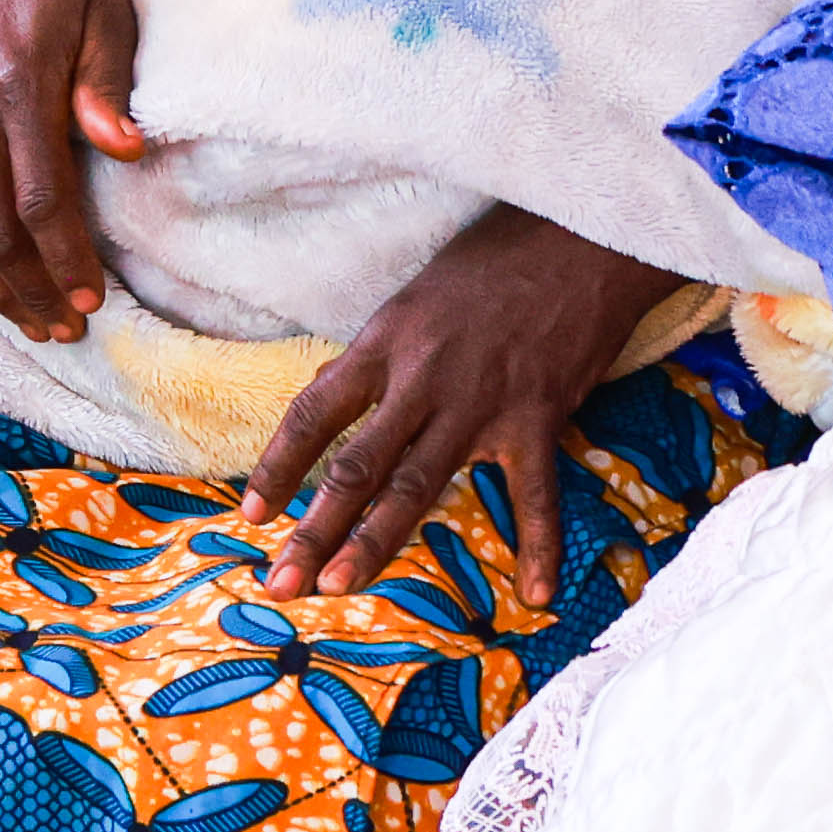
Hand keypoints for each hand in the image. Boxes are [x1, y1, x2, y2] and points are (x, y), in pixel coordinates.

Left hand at [240, 207, 669, 607]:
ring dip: (376, 542)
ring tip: (342, 586)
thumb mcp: (416, 295)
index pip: (314, 413)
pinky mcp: (538, 417)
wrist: (582, 237)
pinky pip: (535, 494)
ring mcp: (481, 403)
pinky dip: (537, 546)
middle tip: (280, 582)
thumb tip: (330, 391)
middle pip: (356, 466)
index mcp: (386, 342)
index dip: (277, 467)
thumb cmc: (494, 257)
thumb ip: (377, 352)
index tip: (251, 514)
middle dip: (313, 528)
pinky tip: (535, 593)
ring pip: (418, 485)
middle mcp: (423, 379)